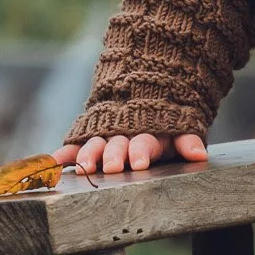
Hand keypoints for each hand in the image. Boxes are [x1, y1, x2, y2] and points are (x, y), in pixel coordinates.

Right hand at [53, 132, 207, 174]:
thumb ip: (187, 140)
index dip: (141, 151)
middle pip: (117, 144)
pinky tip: (54, 162)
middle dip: (113, 155)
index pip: (144, 142)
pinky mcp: (90, 137)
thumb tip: (200, 155)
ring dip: (88, 154)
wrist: (145, 88)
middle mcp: (124, 133)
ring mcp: (106, 135)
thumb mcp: (181, 127)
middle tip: (110, 167)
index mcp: (148, 133)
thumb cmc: (166, 122)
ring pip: (95, 144)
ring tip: (83, 166)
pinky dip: (65, 153)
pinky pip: (75, 145)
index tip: (138, 163)